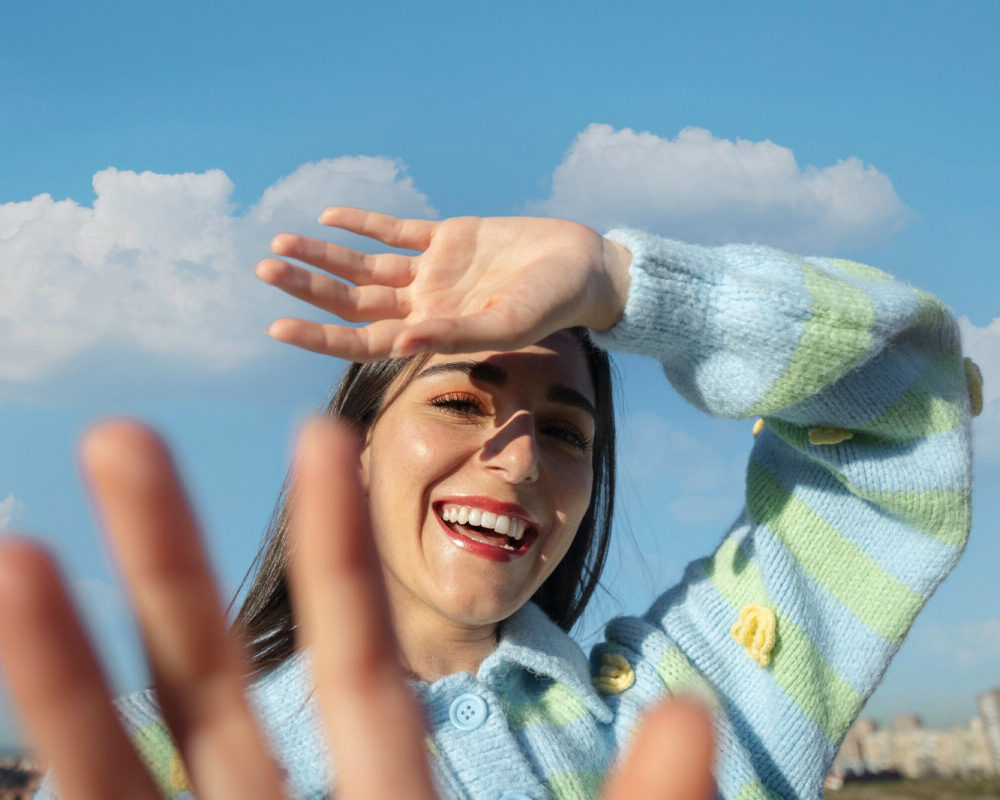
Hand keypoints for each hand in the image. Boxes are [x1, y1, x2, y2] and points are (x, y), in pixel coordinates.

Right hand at [0, 420, 711, 799]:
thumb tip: (686, 710)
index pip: (355, 661)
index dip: (334, 555)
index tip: (315, 445)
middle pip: (211, 678)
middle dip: (167, 561)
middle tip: (124, 434)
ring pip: (124, 760)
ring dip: (57, 659)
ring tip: (17, 548)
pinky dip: (41, 777)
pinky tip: (1, 709)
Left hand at [255, 208, 632, 360]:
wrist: (584, 268)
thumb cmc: (553, 304)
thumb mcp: (506, 323)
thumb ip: (455, 333)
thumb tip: (401, 342)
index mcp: (432, 333)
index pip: (363, 340)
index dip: (319, 335)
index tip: (276, 325)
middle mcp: (425, 305)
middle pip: (353, 299)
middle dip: (309, 286)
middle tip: (264, 269)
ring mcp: (433, 271)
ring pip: (365, 265)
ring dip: (325, 255)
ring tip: (281, 242)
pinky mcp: (448, 237)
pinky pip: (397, 230)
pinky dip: (365, 223)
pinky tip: (332, 215)